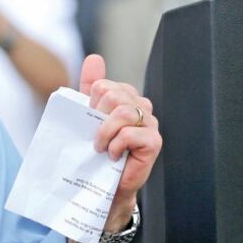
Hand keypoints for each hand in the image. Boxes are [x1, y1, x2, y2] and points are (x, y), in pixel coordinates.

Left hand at [79, 55, 161, 229]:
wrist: (103, 183)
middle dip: (97, 118)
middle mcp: (141, 106)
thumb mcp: (88, 116)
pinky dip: (116, 145)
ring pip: (123, 113)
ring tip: (100, 147)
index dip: (91, 105)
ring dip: (104, 133)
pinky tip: (113, 156)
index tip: (90, 122)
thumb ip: (90, 87)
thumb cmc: (98, 149)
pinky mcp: (154, 141)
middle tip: (95, 138)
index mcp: (125, 96)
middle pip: (113, 96)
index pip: (104, 86)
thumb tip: (94, 58)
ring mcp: (150, 123)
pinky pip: (130, 133)